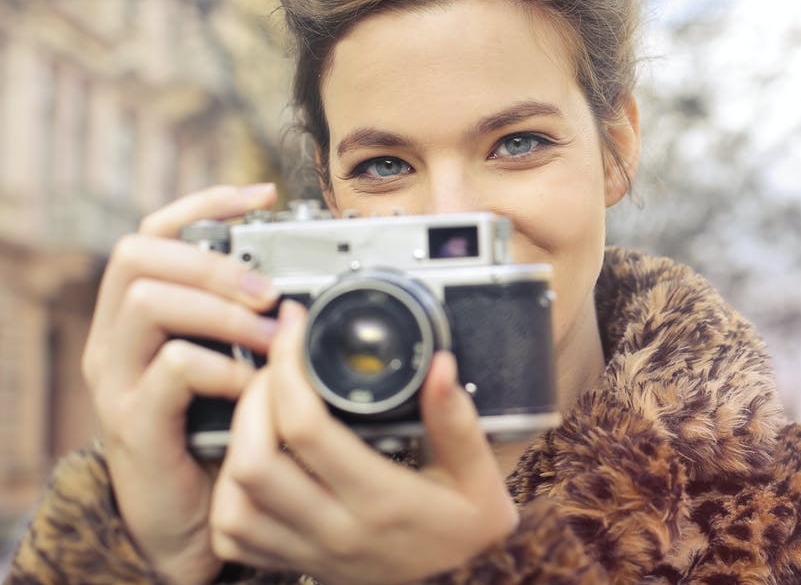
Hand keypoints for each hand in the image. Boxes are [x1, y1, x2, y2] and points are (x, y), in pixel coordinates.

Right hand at [82, 184, 280, 584]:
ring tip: (273, 334)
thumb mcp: (232, 364)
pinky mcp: (134, 422)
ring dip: (223, 310)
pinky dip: (221, 368)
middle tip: (270, 289)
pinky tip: (252, 385)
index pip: (153, 231)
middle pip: (139, 255)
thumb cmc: (216, 434)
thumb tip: (304, 277)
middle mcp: (116, 338)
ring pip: (149, 303)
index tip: (262, 195)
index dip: (204, 203)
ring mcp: (118, 379)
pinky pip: (170, 369)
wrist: (187, 519)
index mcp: (139, 313)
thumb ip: (248, 322)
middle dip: (213, 261)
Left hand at [209, 301, 518, 582]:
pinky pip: (235, 537)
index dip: (290, 369)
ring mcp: (311, 553)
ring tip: (261, 407)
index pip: (307, 429)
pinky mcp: (298, 567)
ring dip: (235, 447)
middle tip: (276, 365)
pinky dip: (230, 495)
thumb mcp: (481, 477)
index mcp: (383, 500)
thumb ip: (457, 421)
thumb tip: (439, 365)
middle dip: (251, 399)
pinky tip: (253, 462)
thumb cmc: (472, 535)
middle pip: (252, 461)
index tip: (297, 329)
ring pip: (233, 503)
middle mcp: (338, 530)